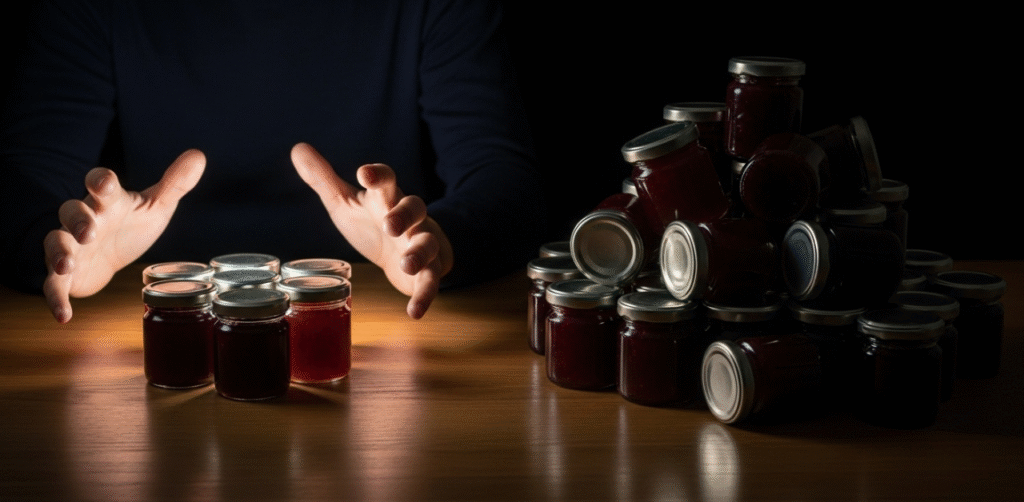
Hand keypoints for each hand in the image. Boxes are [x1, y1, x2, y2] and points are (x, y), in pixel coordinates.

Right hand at [43, 150, 205, 322]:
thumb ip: (174, 183)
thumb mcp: (156, 206)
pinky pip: (54, 285)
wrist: (111, 254)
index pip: (99, 183)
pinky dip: (56, 299)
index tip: (102, 182)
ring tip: (67, 264)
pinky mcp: (67, 275)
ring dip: (60, 252)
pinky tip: (63, 315)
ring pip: (56, 243)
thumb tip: (198, 155)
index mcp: (109, 202)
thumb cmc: (130, 224)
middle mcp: (85, 221)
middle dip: (78, 220)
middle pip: (72, 212)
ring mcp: (72, 247)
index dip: (99, 181)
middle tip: (90, 231)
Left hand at [290, 142, 452, 318]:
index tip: (364, 174)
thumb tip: (298, 148)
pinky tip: (414, 312)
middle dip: (404, 214)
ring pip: (427, 243)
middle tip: (389, 223)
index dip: (377, 175)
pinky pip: (431, 282)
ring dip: (419, 253)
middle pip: (415, 207)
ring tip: (406, 264)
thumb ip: (323, 179)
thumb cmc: (373, 224)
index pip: (386, 180)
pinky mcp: (428, 271)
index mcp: (385, 199)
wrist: (405, 255)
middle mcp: (408, 219)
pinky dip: (425, 296)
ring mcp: (421, 244)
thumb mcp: (345, 203)